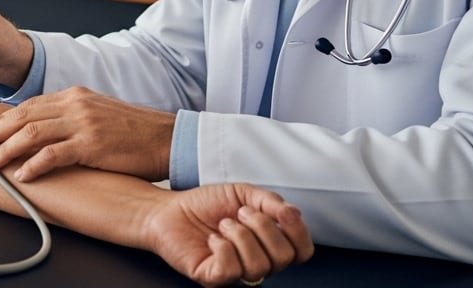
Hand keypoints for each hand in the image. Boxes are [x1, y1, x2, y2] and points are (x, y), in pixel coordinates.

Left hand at [0, 86, 174, 181]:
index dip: (2, 119)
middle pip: (23, 115)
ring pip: (32, 133)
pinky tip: (22, 175)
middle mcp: (75, 105)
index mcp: (74, 95)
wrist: (167, 139)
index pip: (28, 105)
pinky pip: (53, 155)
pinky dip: (33, 165)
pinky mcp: (92, 145)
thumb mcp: (96, 114)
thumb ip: (69, 118)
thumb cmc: (133, 132)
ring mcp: (83, 123)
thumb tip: (39, 131)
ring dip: (7, 149)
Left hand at [145, 184, 312, 286]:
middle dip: (263, 227)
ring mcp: (237, 273)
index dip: (298, 232)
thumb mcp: (243, 193)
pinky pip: (232, 269)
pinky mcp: (214, 278)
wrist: (170, 209)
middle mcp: (258, 261)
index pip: (302, 251)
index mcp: (269, 244)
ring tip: (224, 223)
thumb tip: (293, 213)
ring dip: (240, 235)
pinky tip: (212, 238)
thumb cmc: (207, 204)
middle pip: (284, 258)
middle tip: (240, 213)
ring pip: (259, 266)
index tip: (282, 212)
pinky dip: (223, 247)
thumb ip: (270, 201)